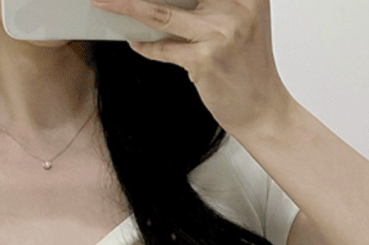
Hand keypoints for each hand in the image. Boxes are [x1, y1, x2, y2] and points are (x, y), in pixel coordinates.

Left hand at [90, 0, 294, 137]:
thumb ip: (212, 7)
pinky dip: (146, 46)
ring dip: (128, 7)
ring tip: (104, 2)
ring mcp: (220, 33)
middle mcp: (236, 7)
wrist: (263, 109)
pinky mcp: (205, 60)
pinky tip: (134, 41)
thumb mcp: (239, 25)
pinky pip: (164, 49)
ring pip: (162, 14)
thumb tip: (168, 1)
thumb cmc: (249, 69)